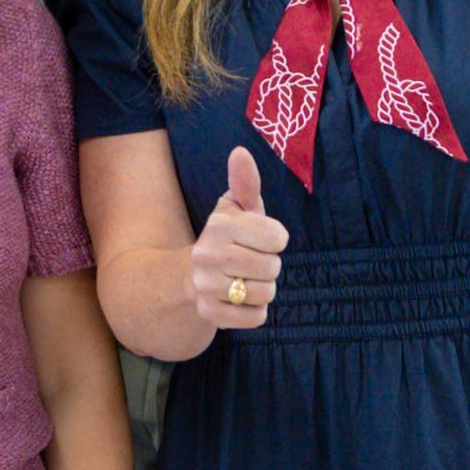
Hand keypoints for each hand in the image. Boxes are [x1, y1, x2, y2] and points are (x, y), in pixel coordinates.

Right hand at [182, 146, 286, 333]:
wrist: (191, 275)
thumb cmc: (228, 236)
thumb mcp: (236, 208)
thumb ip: (245, 182)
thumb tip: (240, 152)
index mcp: (219, 224)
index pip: (278, 238)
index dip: (275, 239)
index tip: (261, 238)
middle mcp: (207, 254)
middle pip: (272, 267)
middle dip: (269, 265)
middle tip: (251, 260)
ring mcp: (206, 286)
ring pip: (265, 293)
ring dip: (263, 288)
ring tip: (246, 278)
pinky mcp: (209, 313)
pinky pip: (255, 317)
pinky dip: (255, 311)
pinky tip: (240, 299)